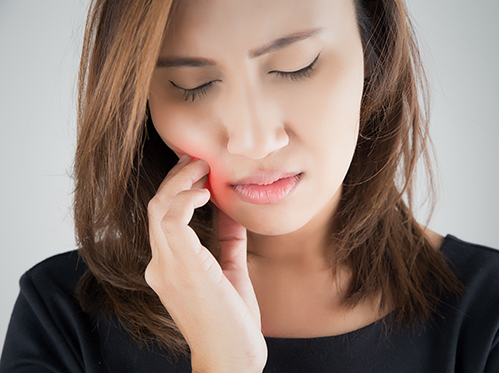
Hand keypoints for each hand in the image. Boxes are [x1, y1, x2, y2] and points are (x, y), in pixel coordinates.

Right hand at [145, 155, 266, 372]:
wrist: (232, 358)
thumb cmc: (232, 319)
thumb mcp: (230, 269)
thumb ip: (227, 240)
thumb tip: (231, 209)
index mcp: (169, 266)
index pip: (162, 217)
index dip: (177, 188)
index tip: (198, 171)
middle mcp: (160, 264)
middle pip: (156, 205)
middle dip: (177, 178)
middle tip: (199, 160)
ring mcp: (166, 266)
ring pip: (159, 207)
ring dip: (181, 181)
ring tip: (203, 168)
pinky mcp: (181, 266)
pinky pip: (171, 220)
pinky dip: (185, 199)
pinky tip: (206, 193)